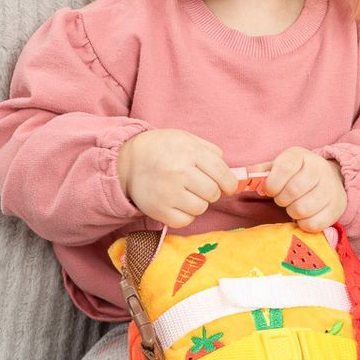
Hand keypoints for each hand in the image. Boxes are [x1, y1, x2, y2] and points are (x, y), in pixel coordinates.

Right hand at [117, 129, 237, 228]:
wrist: (128, 160)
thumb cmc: (162, 149)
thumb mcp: (187, 139)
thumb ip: (211, 152)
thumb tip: (231, 174)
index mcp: (190, 152)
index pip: (222, 174)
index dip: (229, 184)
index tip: (227, 186)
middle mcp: (179, 173)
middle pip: (213, 193)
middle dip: (211, 192)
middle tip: (199, 186)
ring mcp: (168, 193)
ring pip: (200, 208)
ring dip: (197, 203)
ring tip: (185, 193)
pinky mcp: (158, 210)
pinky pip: (185, 221)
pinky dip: (185, 215)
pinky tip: (177, 203)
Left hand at [258, 147, 346, 232]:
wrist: (331, 178)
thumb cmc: (298, 174)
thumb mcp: (281, 166)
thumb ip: (263, 171)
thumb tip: (246, 176)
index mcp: (301, 156)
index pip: (285, 168)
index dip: (272, 184)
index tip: (270, 190)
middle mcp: (319, 169)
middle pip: (293, 191)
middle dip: (281, 199)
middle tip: (283, 199)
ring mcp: (331, 188)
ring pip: (302, 209)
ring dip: (292, 211)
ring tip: (294, 205)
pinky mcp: (337, 207)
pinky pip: (313, 224)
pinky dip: (304, 223)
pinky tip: (304, 215)